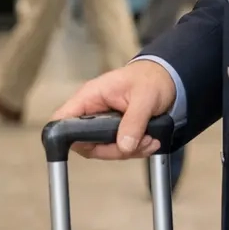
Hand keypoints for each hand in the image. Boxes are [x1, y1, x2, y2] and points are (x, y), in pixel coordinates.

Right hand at [48, 60, 176, 160]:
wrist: (165, 79)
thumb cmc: (150, 79)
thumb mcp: (144, 98)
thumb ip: (133, 122)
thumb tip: (124, 145)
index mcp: (90, 96)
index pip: (63, 118)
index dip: (64, 135)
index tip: (89, 145)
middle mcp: (92, 111)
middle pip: (85, 143)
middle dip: (113, 150)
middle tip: (135, 144)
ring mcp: (102, 122)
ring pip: (103, 149)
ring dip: (129, 151)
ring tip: (149, 140)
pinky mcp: (115, 131)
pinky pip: (118, 149)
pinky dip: (135, 150)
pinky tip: (150, 141)